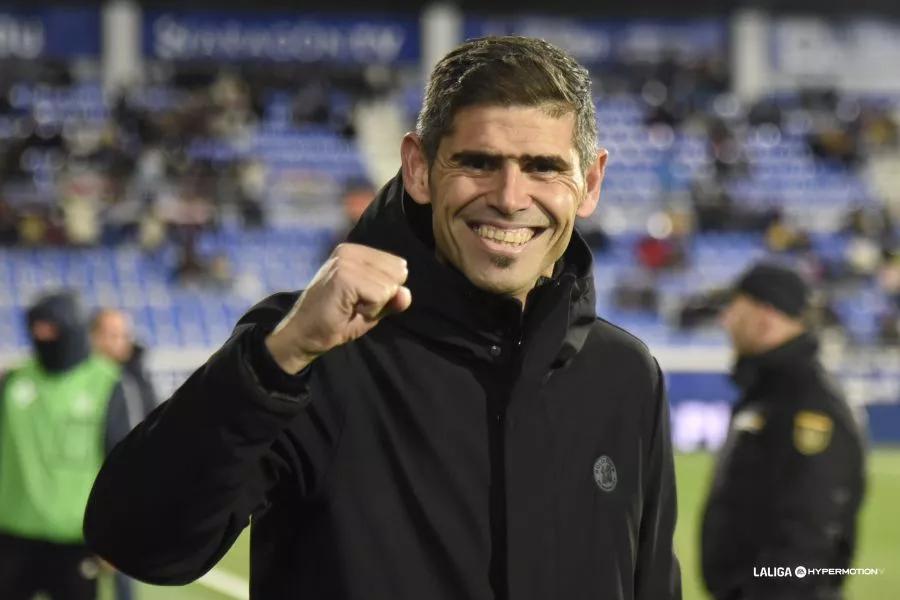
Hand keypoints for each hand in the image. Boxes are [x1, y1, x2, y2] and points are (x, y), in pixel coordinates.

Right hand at [265, 243, 411, 373]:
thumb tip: (407, 293)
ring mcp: (345, 262)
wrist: (303, 336)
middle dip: (383, 297)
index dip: (386, 291)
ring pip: (389, 286)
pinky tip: (348, 310)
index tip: (360, 300)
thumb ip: (391, 299)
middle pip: (397, 273)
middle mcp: (349, 251)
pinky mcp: (343, 277)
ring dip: (375, 305)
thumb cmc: (336, 322)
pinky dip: (370, 310)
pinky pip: (380, 295)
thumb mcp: (372, 309)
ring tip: (350, 308)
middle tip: (355, 305)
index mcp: (355, 252)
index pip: (398, 266)